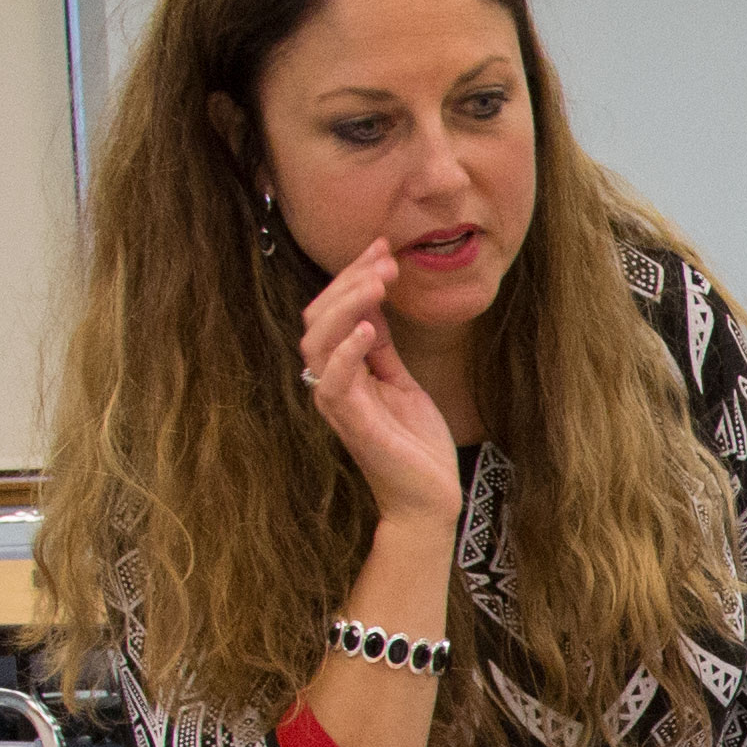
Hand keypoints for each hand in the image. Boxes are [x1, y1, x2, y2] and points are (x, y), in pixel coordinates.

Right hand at [295, 232, 464, 530]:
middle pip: (317, 319)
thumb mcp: (400, 382)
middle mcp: (331, 384)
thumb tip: (371, 304)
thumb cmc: (415, 444)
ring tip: (379, 283)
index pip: (331, 313)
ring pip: (318, 342)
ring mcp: (338, 404)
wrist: (429, 498)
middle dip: (350, 282)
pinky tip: (367, 327)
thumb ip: (381, 347)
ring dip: (347, 306)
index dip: (353, 277)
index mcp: (341, 371)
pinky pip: (333, 381)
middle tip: (386, 259)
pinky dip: (346, 350)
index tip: (383, 249)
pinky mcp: (352, 424)